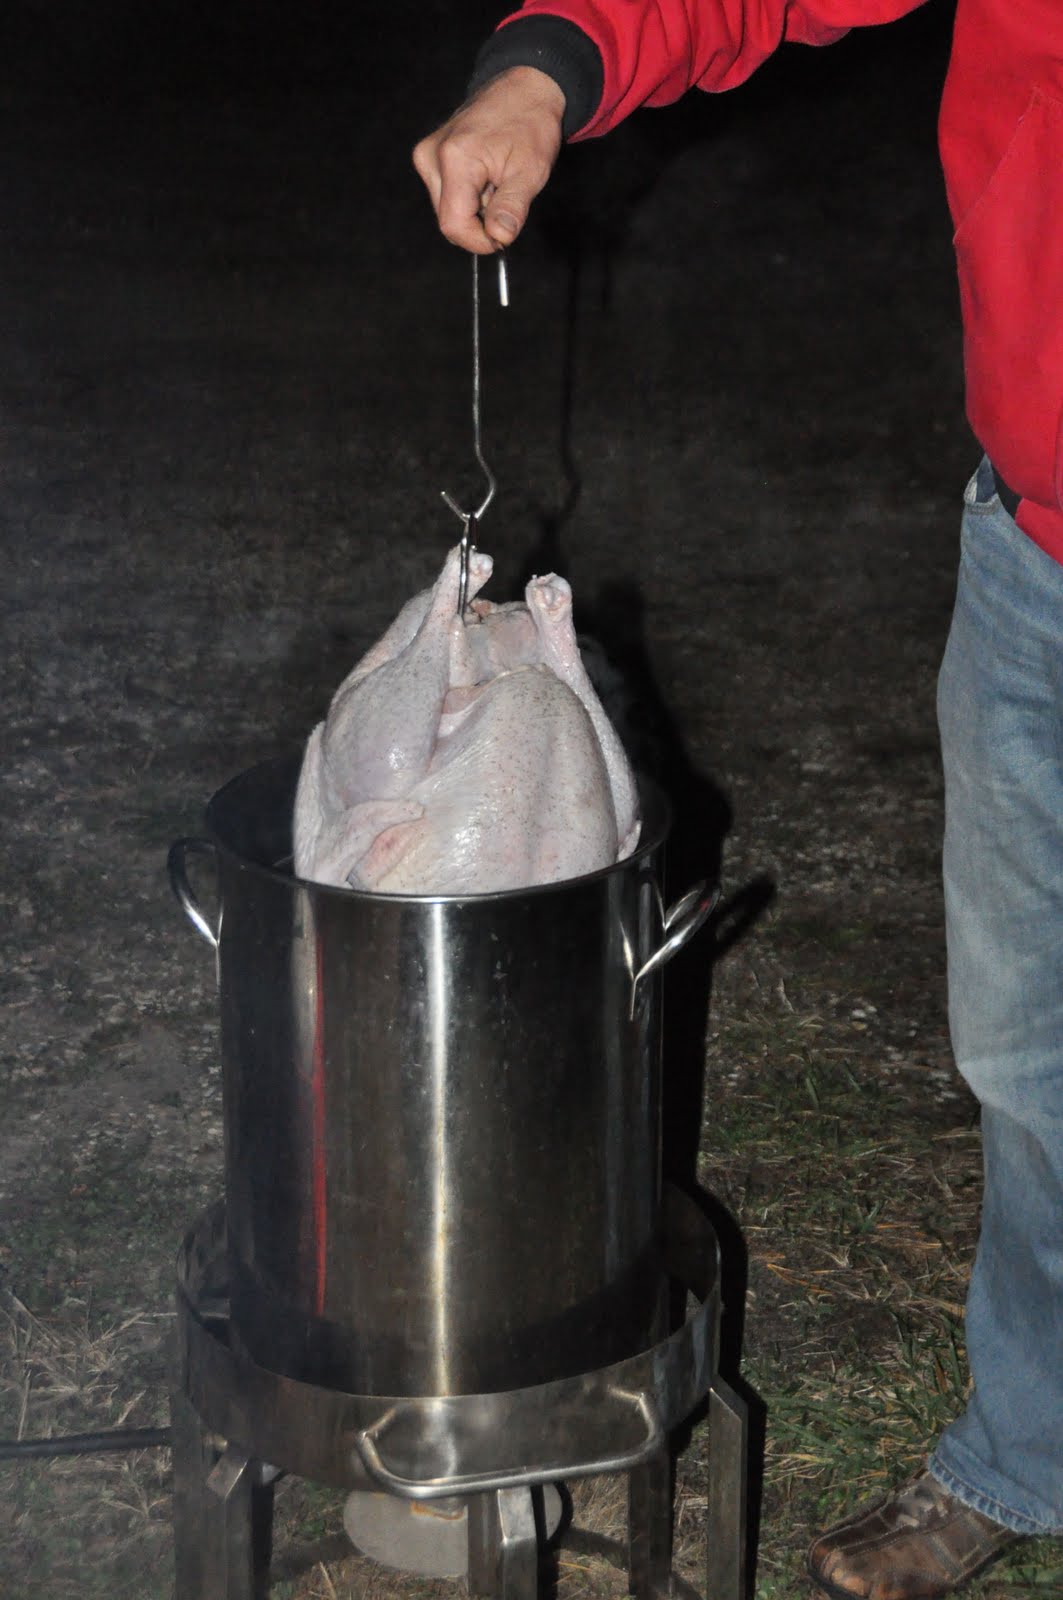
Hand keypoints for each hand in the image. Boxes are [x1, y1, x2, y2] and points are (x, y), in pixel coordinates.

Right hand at [412, 67, 565, 252]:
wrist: (523, 88)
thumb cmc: (530, 124)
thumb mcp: (530, 172)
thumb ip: (511, 209)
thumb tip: (499, 239)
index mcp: (455, 159)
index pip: (453, 225)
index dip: (479, 241)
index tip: (503, 237)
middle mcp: (431, 156)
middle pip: (448, 219)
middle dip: (479, 222)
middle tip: (504, 194)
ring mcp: (426, 155)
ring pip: (447, 209)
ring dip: (475, 208)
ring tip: (496, 180)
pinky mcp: (428, 155)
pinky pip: (446, 194)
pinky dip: (469, 195)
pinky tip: (485, 175)